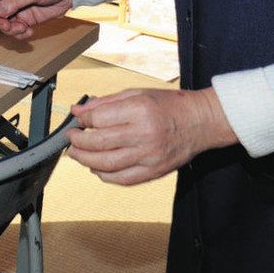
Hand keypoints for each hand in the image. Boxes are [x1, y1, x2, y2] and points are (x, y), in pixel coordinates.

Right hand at [0, 0, 72, 38]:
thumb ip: (15, 0)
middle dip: (0, 22)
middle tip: (9, 27)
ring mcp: (18, 9)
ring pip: (5, 23)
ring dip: (11, 30)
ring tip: (23, 29)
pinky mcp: (27, 18)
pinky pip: (17, 29)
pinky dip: (20, 34)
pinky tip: (29, 32)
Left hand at [68, 89, 237, 184]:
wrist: (202, 121)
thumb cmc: (170, 105)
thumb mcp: (136, 94)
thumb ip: (104, 103)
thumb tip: (78, 110)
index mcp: (138, 111)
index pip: (98, 119)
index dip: (82, 120)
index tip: (77, 119)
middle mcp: (144, 134)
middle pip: (99, 143)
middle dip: (77, 142)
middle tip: (71, 138)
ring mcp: (150, 156)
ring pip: (107, 165)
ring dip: (86, 160)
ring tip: (77, 154)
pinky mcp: (155, 171)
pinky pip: (124, 179)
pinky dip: (105, 176)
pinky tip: (96, 168)